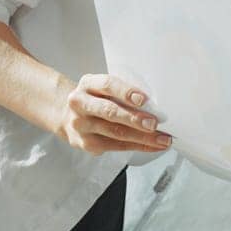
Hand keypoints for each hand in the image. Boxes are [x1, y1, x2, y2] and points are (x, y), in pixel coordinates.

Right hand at [55, 73, 170, 154]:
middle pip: (109, 111)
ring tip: (163, 139)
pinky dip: (139, 146)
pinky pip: (117, 146)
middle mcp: (80, 104)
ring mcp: (82, 126)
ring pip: (115, 133)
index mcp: (88, 84)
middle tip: (155, 123)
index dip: (126, 92)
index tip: (144, 99)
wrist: (67, 116)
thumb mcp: (101, 87)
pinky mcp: (87, 144)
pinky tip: (154, 146)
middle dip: (134, 118)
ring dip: (143, 137)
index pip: (107, 85)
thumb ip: (121, 92)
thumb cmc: (95, 99)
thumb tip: (156, 104)